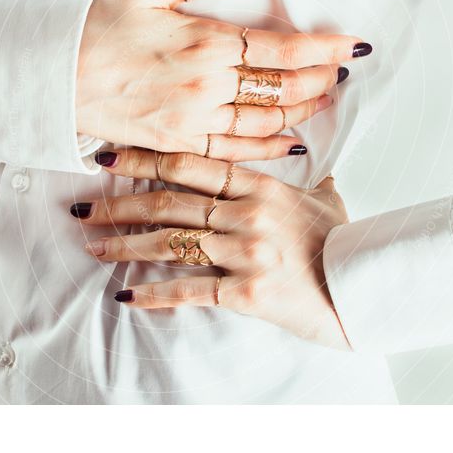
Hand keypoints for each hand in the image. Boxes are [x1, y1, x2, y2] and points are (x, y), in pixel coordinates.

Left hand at [69, 148, 351, 349]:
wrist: (367, 291)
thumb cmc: (345, 244)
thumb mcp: (327, 201)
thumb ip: (307, 179)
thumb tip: (308, 159)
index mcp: (262, 186)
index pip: (193, 163)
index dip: (147, 158)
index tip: (111, 156)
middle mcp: (248, 213)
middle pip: (169, 202)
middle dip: (120, 204)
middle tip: (84, 206)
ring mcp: (246, 252)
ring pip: (170, 243)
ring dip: (125, 244)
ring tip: (93, 246)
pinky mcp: (246, 292)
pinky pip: (189, 289)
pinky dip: (154, 294)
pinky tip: (126, 295)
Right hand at [76, 0, 370, 161]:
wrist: (55, 75)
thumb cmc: (99, 26)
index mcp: (205, 43)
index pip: (282, 48)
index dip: (323, 49)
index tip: (353, 47)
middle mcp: (207, 86)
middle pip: (282, 88)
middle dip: (319, 80)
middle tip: (341, 73)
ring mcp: (194, 120)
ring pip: (265, 122)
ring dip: (301, 111)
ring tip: (324, 100)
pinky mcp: (179, 143)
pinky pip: (235, 151)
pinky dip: (268, 149)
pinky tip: (291, 143)